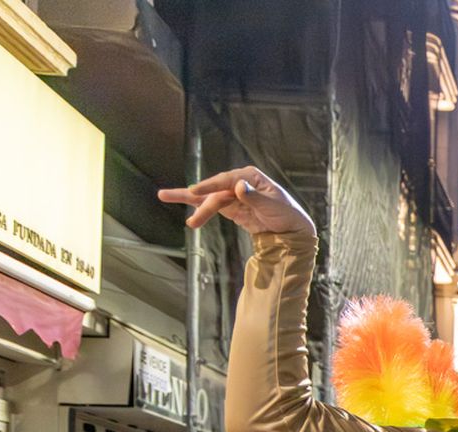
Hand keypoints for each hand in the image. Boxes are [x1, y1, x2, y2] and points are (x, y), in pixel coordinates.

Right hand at [157, 166, 315, 237]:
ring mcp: (233, 194)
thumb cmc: (286, 214)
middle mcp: (238, 182)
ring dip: (192, 204)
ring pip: (209, 198)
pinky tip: (185, 210)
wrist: (293, 228)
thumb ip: (254, 198)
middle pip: (215, 191)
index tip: (195, 192)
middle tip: (188, 211)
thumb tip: (238, 186)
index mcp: (249, 176)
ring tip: (165, 198)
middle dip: (199, 201)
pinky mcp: (231, 207)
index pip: (225, 181)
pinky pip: (212, 206)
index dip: (209, 187)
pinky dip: (199, 209)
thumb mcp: (273, 206)